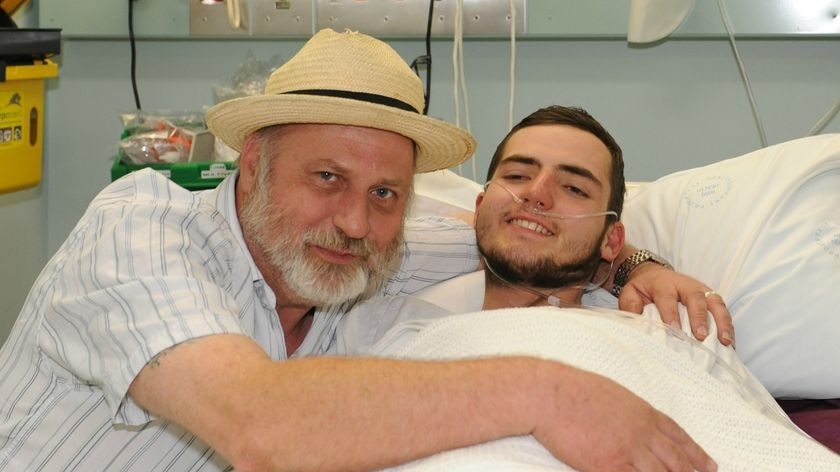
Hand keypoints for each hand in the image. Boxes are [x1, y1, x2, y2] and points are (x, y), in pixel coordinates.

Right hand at [533, 367, 717, 471]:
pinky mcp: (608, 466)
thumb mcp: (611, 394)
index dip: (696, 453)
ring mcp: (627, 451)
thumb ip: (628, 412)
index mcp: (642, 412)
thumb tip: (631, 424)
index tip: (708, 464)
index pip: (678, 436)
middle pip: (676, 460)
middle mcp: (641, 433)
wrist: (550, 395)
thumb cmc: (573, 389)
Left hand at [618, 263, 733, 345]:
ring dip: (722, 321)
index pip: (667, 297)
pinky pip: (723, 309)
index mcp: (663, 283)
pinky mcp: (711, 296)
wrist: (654, 274)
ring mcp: (701, 289)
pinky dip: (728, 325)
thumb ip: (630, 305)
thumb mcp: (630, 293)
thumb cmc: (643, 289)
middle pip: (695, 297)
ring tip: (725, 341)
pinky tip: (730, 342)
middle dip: (699, 317)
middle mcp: (685, 284)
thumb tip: (635, 321)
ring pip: (715, 302)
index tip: (674, 329)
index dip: (670, 313)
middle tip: (701, 336)